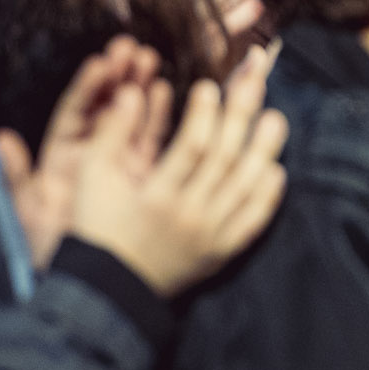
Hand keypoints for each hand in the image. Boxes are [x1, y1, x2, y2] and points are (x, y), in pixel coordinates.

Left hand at [0, 35, 161, 268]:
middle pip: (105, 106)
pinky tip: (167, 92)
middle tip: (135, 49)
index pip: (77, 111)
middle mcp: (90, 153)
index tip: (104, 61)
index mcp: (62, 156)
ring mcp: (118, 163)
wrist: (85, 280)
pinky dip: (156, 116)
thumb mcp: (29, 211)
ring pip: (129, 118)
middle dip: (119, 76)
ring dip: (139, 88)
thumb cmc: (51, 248)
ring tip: (152, 60)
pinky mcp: (141, 177)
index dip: (91, 85)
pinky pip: (150, 140)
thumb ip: (16, 175)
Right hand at [69, 44, 288, 296]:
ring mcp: (210, 236)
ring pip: (246, 189)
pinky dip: (267, 196)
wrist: (108, 288)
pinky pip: (253, 222)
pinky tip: (276, 169)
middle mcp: (188, 217)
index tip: (211, 85)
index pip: (191, 148)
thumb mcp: (92, 178)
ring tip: (275, 117)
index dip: (204, 114)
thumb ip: (112, 133)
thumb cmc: (97, 226)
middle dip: (241, 116)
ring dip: (264, 151)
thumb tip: (133, 91)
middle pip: (225, 160)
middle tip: (255, 81)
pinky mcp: (222, 252)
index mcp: (155, 197)